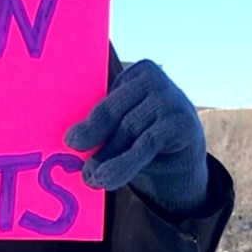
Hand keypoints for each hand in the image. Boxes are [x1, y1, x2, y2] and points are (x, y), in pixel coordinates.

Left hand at [65, 60, 207, 214]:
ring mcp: (172, 99)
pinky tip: (108, 179)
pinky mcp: (183, 122)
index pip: (104, 96)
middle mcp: (154, 79)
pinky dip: (124, 164)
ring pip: (129, 129)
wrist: (182, 156)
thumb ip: (100, 124)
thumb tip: (70, 140)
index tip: (68, 139)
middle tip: (72, 152)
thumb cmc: (142, 134)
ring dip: (107, 156)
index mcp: (134, 73)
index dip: (86, 118)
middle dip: (92, 134)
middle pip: (114, 110)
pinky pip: (147, 144)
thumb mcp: (120, 123)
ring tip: (90, 177)